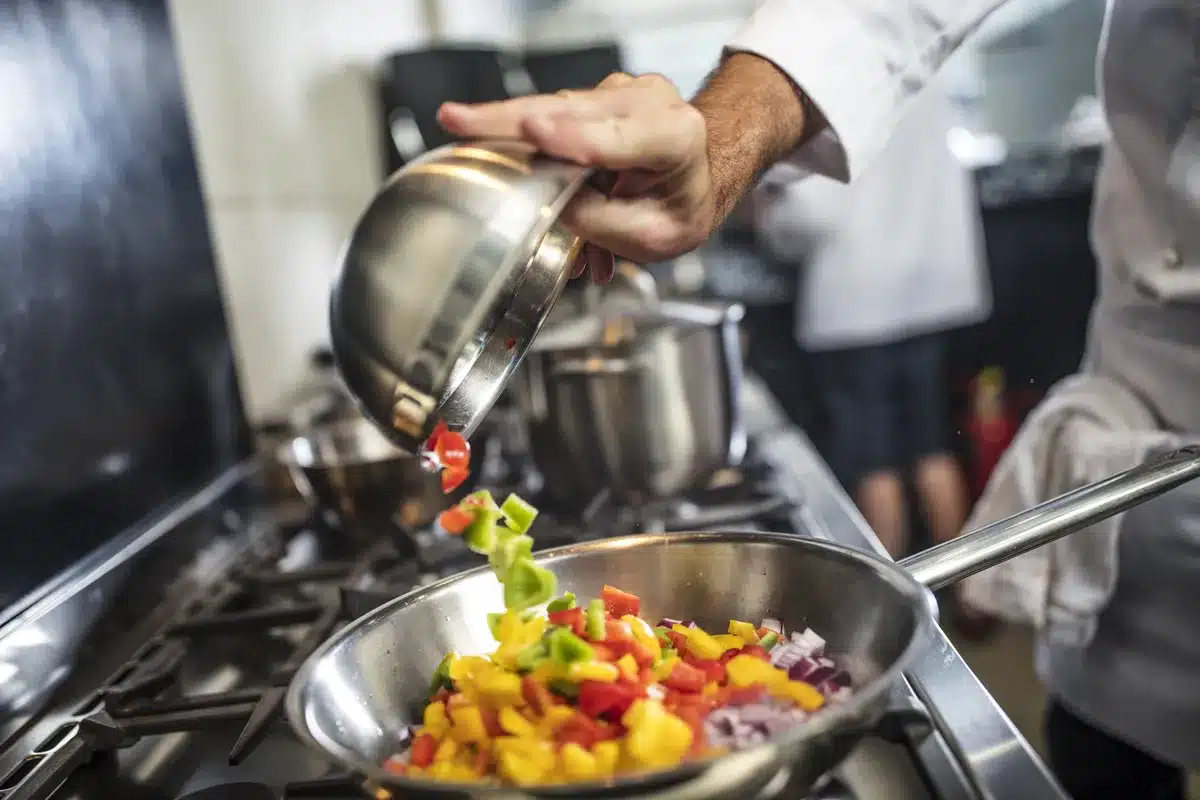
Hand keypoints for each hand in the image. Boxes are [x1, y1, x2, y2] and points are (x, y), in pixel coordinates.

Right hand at [438, 73, 713, 283]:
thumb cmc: (677, 209)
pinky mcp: (599, 94)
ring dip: (508, 126)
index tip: (534, 133)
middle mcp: (649, 102)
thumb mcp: (646, 238)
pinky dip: (527, 135)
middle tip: (457, 120)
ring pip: (555, 106)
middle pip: (571, 112)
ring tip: (461, 126)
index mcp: (675, 138)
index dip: (570, 138)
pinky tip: (496, 145)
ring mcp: (622, 91)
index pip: (613, 140)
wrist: (698, 179)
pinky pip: (556, 114)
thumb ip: (596, 222)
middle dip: (511, 119)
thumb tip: (547, 203)